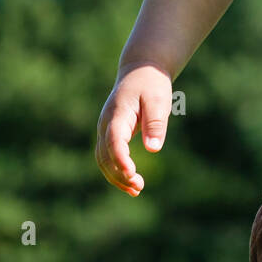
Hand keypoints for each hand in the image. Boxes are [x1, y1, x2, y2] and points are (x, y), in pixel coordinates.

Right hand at [95, 63, 172, 195]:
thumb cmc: (152, 84)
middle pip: (105, 155)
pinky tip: (131, 182)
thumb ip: (155, 123)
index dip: (121, 159)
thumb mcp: (158, 100)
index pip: (114, 141)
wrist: (140, 71)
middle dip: (119, 174)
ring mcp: (105, 129)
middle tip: (139, 187)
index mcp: (118, 114)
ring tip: (137, 190)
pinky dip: (115, 171)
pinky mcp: (110, 134)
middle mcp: (106, 123)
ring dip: (116, 177)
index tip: (132, 174)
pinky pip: (107, 157)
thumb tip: (153, 148)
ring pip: (103, 159)